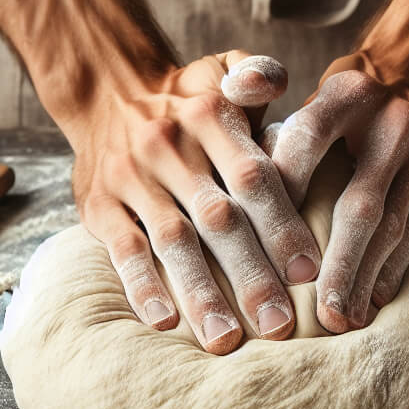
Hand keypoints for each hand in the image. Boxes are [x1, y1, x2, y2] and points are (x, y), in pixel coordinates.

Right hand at [66, 52, 321, 352]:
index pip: (254, 177)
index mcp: (210, 117)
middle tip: (279, 326)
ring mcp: (132, 178)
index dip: (282, 225)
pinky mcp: (99, 205)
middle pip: (218, 219)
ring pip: (172, 241)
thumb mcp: (224, 68)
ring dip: (200, 293)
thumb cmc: (190, 95)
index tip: (309, 273)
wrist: (107, 90)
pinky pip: (122, 249)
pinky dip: (142, 286)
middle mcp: (170, 147)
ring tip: (226, 340)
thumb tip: (274, 82)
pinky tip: (165, 322)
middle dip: (251, 275)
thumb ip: (256, 74)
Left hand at [267, 50, 408, 333]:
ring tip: (340, 319)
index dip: (282, 193)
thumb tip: (233, 188)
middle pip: (359, 204)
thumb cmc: (357, 93)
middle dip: (336, 264)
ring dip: (364, 277)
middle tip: (314, 314)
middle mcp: (391, 125)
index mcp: (347, 96)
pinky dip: (394, 268)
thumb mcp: (319, 89)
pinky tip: (373, 299)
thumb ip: (283, 132)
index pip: (307, 144)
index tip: (258, 243)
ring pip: (391, 226)